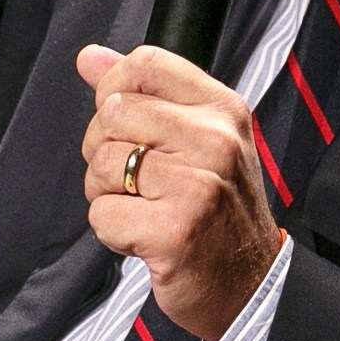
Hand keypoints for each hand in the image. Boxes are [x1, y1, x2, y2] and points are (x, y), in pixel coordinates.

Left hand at [78, 44, 284, 340]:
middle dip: (105, 149)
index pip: (146, 63)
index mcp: (222, 110)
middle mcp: (215, 141)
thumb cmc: (218, 209)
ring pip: (101, 164)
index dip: (115, 88)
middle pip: (112, 113)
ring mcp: (197, 186)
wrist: (250, 283)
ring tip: (143, 208)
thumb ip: (143, 93)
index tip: (124, 121)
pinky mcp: (174, 231)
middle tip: (136, 179)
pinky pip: (102, 214)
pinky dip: (112, 231)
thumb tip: (89, 57)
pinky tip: (144, 236)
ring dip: (106, 194)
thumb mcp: (196, 138)